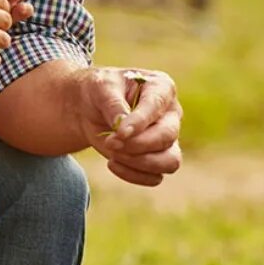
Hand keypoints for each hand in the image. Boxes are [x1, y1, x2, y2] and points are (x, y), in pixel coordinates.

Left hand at [77, 66, 182, 186]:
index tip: (119, 133)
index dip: (139, 123)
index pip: (156, 107)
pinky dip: (133, 175)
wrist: (91, 108)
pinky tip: (112, 163)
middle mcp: (171, 114)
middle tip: (110, 143)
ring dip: (139, 163)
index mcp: (162, 88)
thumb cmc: (101, 91)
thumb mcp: (101, 87)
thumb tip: (122, 127)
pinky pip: (155, 177)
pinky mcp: (159, 159)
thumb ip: (113, 104)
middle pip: (166, 136)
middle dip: (137, 145)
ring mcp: (169, 139)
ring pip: (170, 161)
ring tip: (113, 155)